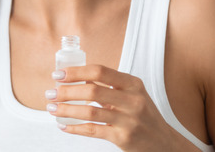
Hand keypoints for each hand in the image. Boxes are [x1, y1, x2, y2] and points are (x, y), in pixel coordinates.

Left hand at [46, 65, 199, 151]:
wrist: (164, 143)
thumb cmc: (143, 115)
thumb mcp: (133, 94)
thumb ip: (109, 86)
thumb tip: (76, 77)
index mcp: (133, 84)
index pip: (100, 71)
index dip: (76, 71)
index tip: (58, 74)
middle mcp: (133, 100)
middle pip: (92, 90)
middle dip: (66, 91)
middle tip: (50, 93)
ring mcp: (129, 120)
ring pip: (90, 111)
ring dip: (66, 109)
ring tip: (52, 108)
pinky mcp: (124, 137)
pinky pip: (93, 130)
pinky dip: (75, 127)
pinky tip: (64, 125)